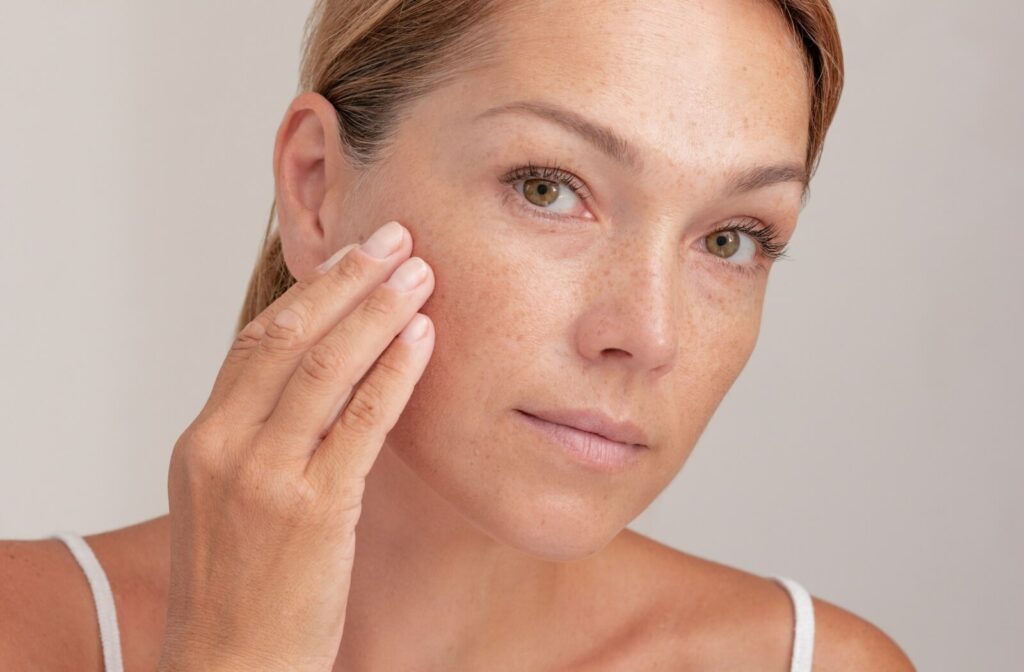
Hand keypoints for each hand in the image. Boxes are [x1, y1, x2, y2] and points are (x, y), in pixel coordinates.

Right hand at [156, 220, 434, 671]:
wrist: (231, 666)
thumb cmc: (241, 586)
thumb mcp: (230, 499)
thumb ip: (261, 438)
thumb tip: (316, 382)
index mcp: (204, 438)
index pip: (258, 341)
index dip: (311, 292)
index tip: (352, 256)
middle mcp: (226, 446)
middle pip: (288, 337)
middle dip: (346, 281)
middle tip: (394, 237)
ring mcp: (266, 477)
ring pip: (323, 368)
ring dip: (376, 312)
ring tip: (419, 272)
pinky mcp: (312, 511)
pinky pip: (360, 423)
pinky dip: (393, 374)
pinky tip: (423, 340)